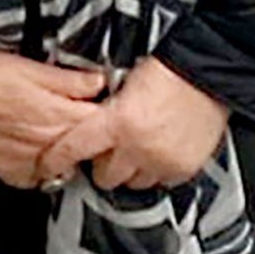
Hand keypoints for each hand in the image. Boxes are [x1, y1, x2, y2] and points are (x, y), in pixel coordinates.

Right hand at [0, 44, 107, 190]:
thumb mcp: (30, 66)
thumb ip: (69, 80)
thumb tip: (101, 84)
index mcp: (55, 117)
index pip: (101, 127)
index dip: (104, 114)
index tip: (101, 105)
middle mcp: (44, 148)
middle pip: (86, 149)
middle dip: (87, 134)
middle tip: (74, 113)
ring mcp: (26, 166)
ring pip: (65, 165)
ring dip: (65, 150)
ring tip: (49, 126)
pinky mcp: (9, 174)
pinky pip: (40, 177)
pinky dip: (42, 164)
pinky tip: (31, 142)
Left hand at [36, 57, 228, 191]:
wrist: (206, 73)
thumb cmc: (166, 70)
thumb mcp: (122, 84)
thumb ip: (104, 109)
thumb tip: (85, 120)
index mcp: (118, 122)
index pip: (75, 148)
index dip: (57, 159)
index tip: (48, 165)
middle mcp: (139, 147)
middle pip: (105, 176)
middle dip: (102, 164)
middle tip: (107, 149)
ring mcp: (162, 161)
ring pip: (134, 183)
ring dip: (131, 169)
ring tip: (136, 147)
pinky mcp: (184, 169)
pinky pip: (162, 181)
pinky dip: (157, 169)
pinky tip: (158, 149)